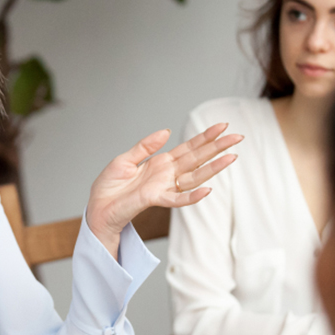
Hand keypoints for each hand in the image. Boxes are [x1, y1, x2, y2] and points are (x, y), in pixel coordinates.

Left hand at [86, 123, 242, 253]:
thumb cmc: (109, 187)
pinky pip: (178, 199)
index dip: (205, 137)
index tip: (222, 126)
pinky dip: (192, 196)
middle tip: (237, 137)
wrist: (97, 208)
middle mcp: (166, 175)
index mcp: (160, 163)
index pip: (188, 148)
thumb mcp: (125, 159)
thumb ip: (145, 146)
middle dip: (217, 148)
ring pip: (194, 177)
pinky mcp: (155, 200)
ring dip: (213, 168)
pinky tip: (208, 189)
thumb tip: (166, 131)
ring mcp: (163, 188)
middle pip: (197, 159)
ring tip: (232, 157)